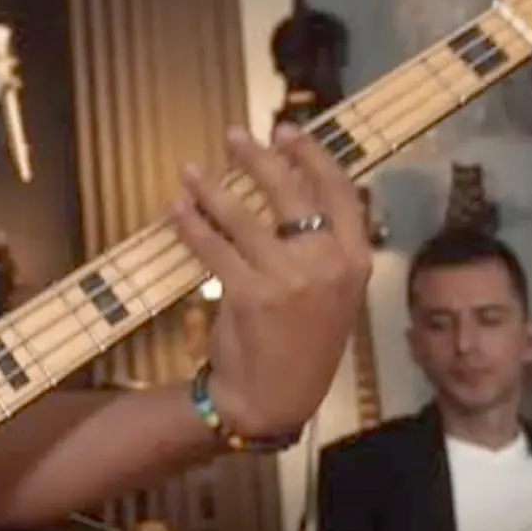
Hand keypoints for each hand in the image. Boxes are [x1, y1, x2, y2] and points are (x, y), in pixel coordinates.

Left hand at [169, 124, 371, 438]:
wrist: (275, 399)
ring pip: (242, 216)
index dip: (312, 155)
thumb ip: (323, 250)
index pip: (339, 191)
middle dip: (258, 157)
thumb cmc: (302, 344)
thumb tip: (293, 196)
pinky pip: (211, 246)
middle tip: (234, 135)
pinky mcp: (248, 294)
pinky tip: (175, 208)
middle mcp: (327, 264)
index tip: (287, 131)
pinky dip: (189, 223)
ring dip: (210, 188)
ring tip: (191, 170)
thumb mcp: (333, 296)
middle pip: (289, 192)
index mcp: (355, 260)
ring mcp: (288, 278)